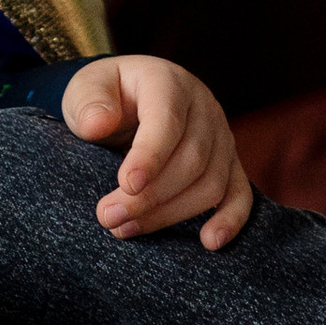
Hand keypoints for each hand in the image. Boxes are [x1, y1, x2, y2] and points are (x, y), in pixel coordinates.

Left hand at [61, 53, 254, 249]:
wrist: (129, 98)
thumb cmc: (106, 96)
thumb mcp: (85, 88)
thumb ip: (88, 102)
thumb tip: (97, 125)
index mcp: (167, 82)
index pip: (167, 120)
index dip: (150, 155)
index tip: (126, 184)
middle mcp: (202, 106)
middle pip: (191, 159)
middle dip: (150, 196)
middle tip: (108, 217)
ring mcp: (221, 135)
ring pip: (211, 182)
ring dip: (171, 214)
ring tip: (126, 229)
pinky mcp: (229, 163)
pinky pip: (240, 193)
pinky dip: (230, 219)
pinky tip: (209, 242)